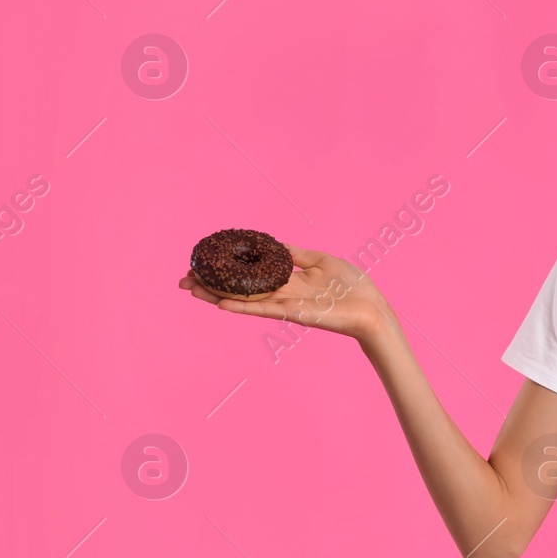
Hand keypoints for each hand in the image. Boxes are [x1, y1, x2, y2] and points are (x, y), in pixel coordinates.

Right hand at [179, 244, 392, 342]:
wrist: (372, 309)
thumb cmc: (352, 287)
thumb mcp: (321, 261)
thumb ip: (294, 254)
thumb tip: (272, 243)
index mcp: (287, 280)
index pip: (250, 273)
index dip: (228, 269)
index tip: (204, 263)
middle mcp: (281, 293)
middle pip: (240, 288)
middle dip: (212, 284)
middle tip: (184, 279)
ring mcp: (285, 305)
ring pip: (245, 299)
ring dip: (217, 295)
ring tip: (191, 290)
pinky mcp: (295, 314)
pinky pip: (264, 310)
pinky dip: (242, 308)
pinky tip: (220, 305)